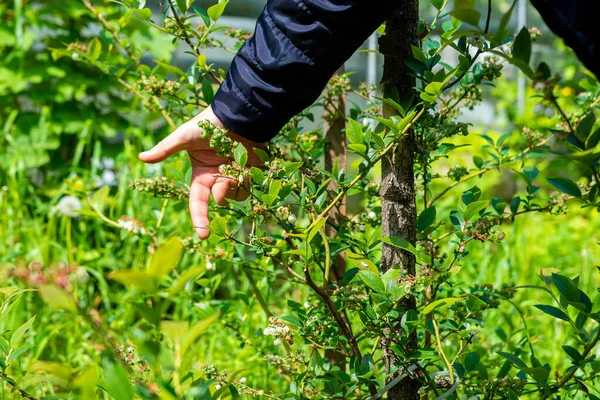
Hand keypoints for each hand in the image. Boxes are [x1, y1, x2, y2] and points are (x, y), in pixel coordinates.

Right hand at [139, 106, 263, 238]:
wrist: (237, 114)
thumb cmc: (208, 124)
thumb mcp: (184, 137)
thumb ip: (165, 149)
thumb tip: (141, 157)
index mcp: (201, 176)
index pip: (198, 203)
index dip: (200, 219)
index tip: (203, 236)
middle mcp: (218, 179)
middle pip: (220, 201)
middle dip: (222, 194)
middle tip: (224, 181)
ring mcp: (235, 176)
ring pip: (237, 196)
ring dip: (235, 187)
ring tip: (236, 170)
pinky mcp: (252, 172)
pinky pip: (251, 187)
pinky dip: (248, 180)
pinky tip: (247, 167)